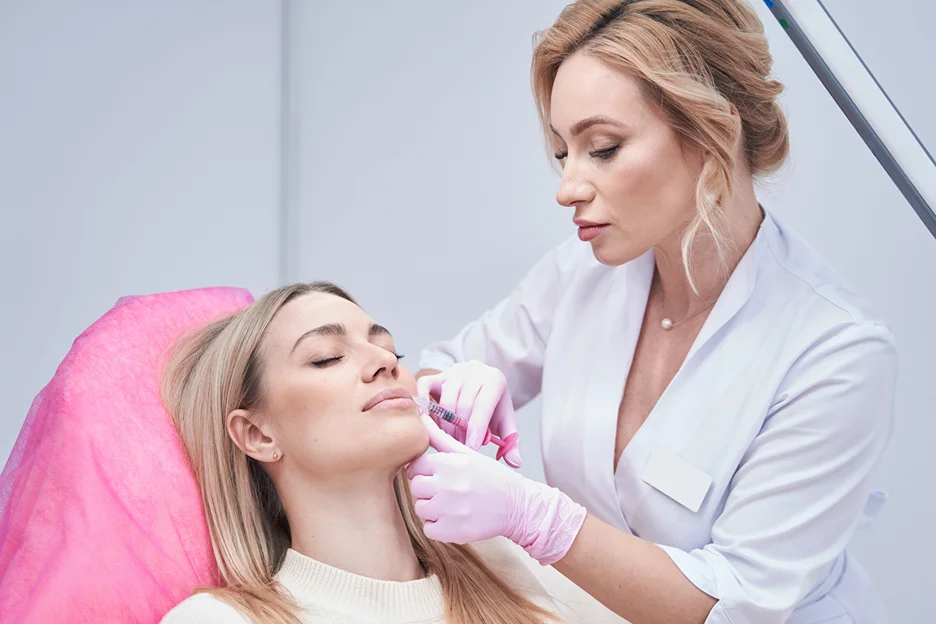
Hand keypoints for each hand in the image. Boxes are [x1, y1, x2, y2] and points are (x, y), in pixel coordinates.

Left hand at [406, 412, 586, 565]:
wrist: (517, 505)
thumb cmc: (492, 478)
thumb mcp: (468, 453)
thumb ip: (440, 438)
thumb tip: (421, 416)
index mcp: (449, 463)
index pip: (415, 466)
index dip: (422, 471)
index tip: (434, 475)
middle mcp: (447, 485)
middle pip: (415, 488)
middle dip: (427, 490)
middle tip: (445, 491)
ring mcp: (449, 510)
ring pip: (420, 509)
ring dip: (432, 509)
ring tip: (452, 505)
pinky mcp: (452, 532)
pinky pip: (429, 530)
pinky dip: (438, 527)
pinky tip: (454, 519)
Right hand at [416, 360, 521, 467]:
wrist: (483, 382)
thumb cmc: (493, 405)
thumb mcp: (505, 421)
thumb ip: (511, 442)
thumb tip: (514, 462)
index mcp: (494, 380)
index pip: (483, 406)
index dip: (475, 430)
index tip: (470, 449)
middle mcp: (474, 371)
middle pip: (463, 404)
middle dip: (460, 431)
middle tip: (458, 448)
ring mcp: (454, 371)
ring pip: (445, 399)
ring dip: (445, 425)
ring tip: (449, 440)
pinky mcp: (437, 375)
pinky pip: (424, 386)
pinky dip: (424, 405)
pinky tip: (428, 423)